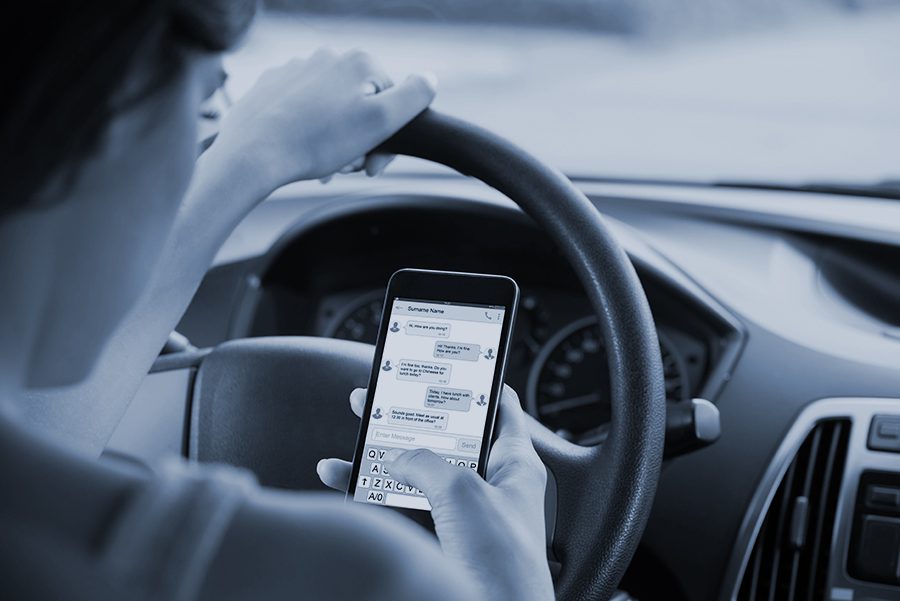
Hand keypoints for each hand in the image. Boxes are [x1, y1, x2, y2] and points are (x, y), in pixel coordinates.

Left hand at [211, 48, 436, 192]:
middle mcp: (327, 57)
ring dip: (336, 140)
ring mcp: (296, 70)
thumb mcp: (381, 121)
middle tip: (347, 168)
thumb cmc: (318, 141)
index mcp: (358, 62)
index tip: (372, 165)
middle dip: (361, 140)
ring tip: (323, 164)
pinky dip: (308, 132)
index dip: (389, 137)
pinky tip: (301, 152)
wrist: (253, 153)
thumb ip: (414, 97)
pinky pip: (302, 111)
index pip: (392, 100)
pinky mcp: (272, 87)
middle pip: (361, 105)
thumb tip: (430, 79)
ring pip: (332, 110)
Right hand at [318, 386, 553, 600]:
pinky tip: (346, 480)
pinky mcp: (443, 540)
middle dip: (411, 415)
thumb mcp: (463, 493)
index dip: (474, 382)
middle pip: (448, 437)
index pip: (499, 407)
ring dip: (384, 454)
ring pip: (419, 472)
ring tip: (354, 433)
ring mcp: (466, 513)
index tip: (447, 363)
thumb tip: (400, 456)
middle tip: (381, 396)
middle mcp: (491, 484)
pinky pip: (404, 506)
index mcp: (514, 463)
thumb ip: (427, 462)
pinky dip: (374, 493)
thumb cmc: (504, 565)